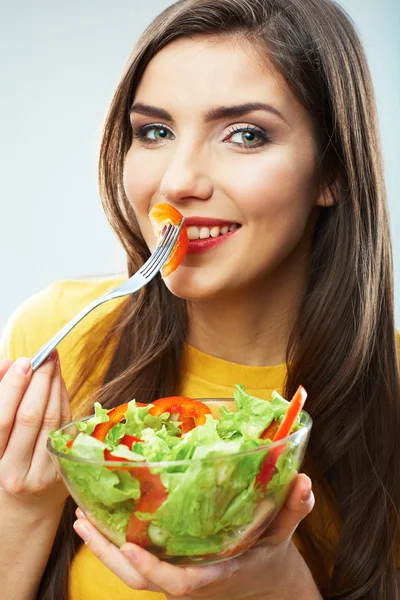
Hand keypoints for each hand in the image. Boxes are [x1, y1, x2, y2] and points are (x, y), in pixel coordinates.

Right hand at [0, 351, 71, 513]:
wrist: (25, 505)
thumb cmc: (4, 460)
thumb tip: (7, 364)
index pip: (1, 420)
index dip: (12, 388)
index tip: (23, 361)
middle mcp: (14, 473)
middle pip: (30, 417)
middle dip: (39, 380)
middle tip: (43, 355)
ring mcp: (42, 474)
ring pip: (52, 420)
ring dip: (54, 385)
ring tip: (52, 362)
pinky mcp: (63, 469)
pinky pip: (65, 426)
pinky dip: (63, 400)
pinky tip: (59, 382)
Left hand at [73, 473, 315, 598]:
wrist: (263, 586)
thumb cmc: (269, 557)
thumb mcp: (283, 533)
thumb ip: (293, 509)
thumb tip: (305, 480)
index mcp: (215, 573)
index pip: (181, 584)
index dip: (154, 570)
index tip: (131, 547)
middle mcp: (190, 579)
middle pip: (140, 580)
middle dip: (108, 555)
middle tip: (83, 521)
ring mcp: (177, 576)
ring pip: (133, 575)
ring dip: (103, 548)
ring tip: (80, 519)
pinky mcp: (171, 567)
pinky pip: (138, 563)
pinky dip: (115, 546)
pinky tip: (101, 523)